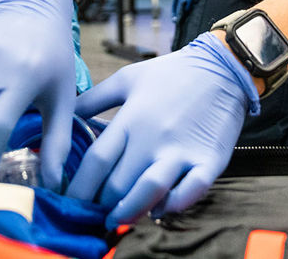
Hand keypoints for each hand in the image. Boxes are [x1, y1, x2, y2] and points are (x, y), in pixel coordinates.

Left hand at [67, 32, 258, 227]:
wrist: (222, 68)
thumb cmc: (171, 73)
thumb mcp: (127, 78)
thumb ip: (94, 99)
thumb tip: (65, 116)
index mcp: (131, 119)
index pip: (96, 161)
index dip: (78, 187)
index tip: (69, 200)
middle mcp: (153, 138)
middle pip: (118, 183)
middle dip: (100, 204)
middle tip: (91, 212)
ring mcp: (182, 151)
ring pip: (149, 191)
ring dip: (129, 212)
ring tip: (117, 220)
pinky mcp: (209, 161)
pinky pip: (190, 192)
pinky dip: (173, 206)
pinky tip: (158, 210)